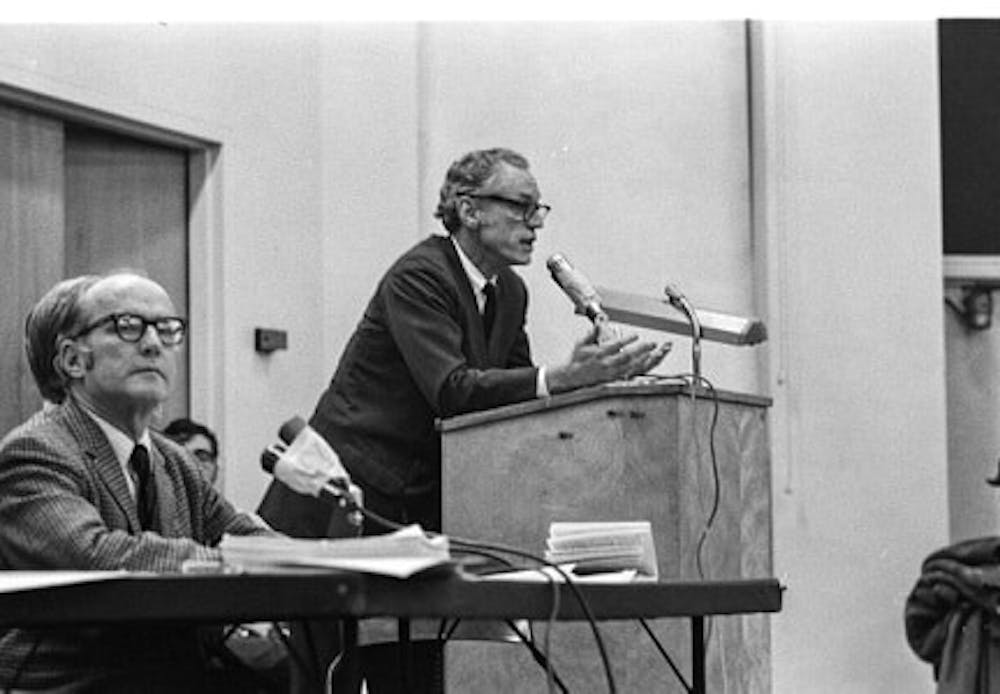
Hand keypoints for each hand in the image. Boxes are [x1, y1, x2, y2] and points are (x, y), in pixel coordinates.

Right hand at [546, 326, 670, 393]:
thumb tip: (599, 322)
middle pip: (627, 357)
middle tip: (652, 343)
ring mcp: (611, 373)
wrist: (573, 377)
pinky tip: (647, 362)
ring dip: (644, 359)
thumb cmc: (578, 359)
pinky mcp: (614, 378)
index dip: (626, 341)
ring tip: (654, 352)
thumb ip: (592, 333)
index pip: (615, 346)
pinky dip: (640, 368)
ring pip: (631, 367)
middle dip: (641, 350)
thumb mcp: (581, 343)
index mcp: (598, 354)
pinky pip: (630, 373)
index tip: (635, 335)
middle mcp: (606, 365)